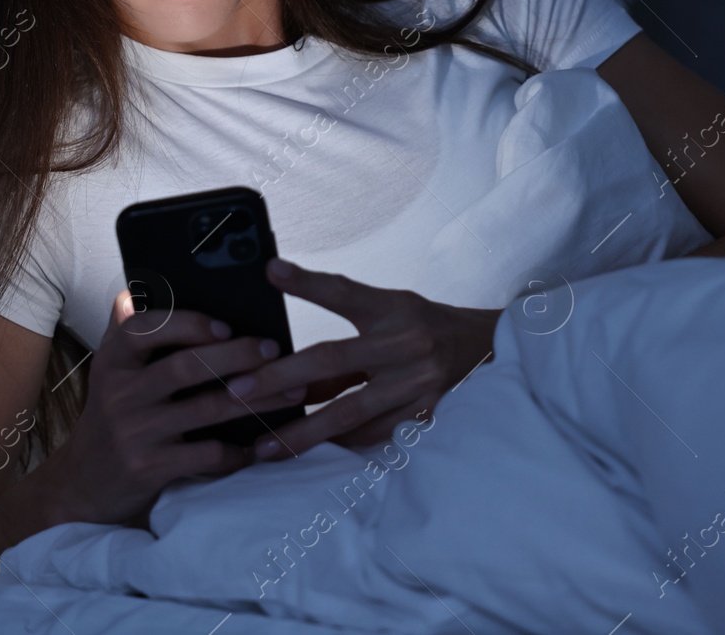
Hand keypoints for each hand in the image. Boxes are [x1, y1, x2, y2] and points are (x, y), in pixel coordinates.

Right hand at [42, 288, 308, 527]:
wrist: (84, 486)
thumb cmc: (114, 418)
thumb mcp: (111, 374)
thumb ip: (125, 334)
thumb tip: (132, 291)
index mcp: (113, 361)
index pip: (143, 328)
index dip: (188, 323)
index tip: (227, 325)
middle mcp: (119, 393)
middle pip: (185, 366)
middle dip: (237, 355)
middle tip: (274, 350)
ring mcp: (134, 432)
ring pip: (206, 408)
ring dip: (256, 399)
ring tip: (291, 392)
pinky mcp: (149, 468)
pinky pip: (207, 454)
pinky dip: (240, 450)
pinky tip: (263, 443)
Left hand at [229, 258, 501, 460]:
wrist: (485, 350)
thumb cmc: (423, 326)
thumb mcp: (389, 308)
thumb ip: (343, 317)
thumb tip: (285, 324)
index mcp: (393, 308)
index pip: (343, 291)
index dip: (307, 282)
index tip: (272, 272)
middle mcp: (405, 344)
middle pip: (333, 361)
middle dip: (280, 378)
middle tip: (238, 392)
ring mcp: (416, 383)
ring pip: (349, 412)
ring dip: (303, 431)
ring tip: (264, 445)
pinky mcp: (424, 415)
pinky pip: (371, 435)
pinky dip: (338, 444)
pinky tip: (307, 454)